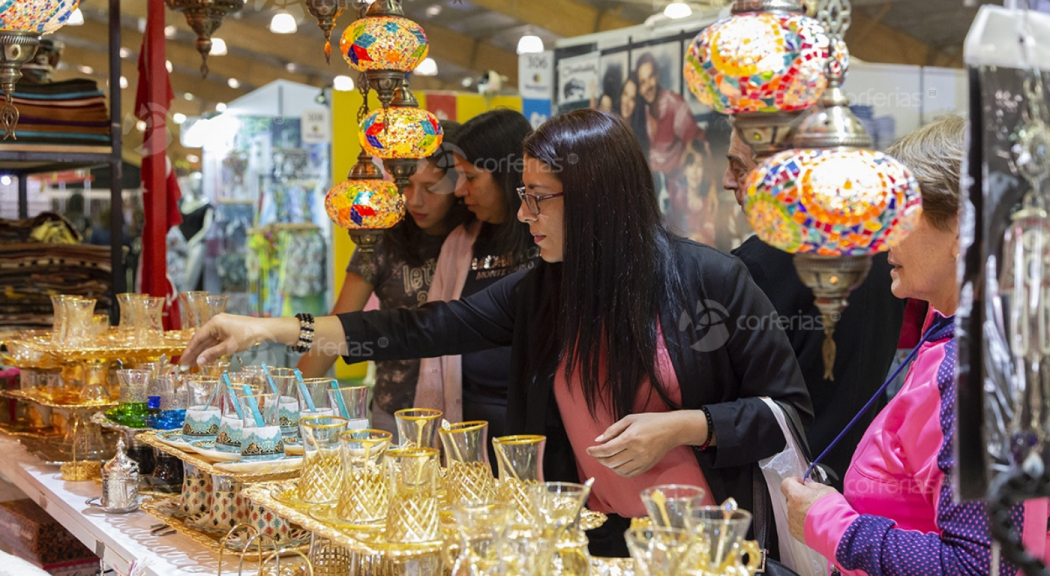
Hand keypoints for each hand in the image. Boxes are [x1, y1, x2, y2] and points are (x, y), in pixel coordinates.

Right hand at [180, 314, 295, 366]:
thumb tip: (198, 362)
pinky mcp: (227, 330)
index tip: (183, 361)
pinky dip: (211, 349)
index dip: (189, 350)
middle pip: (202, 339)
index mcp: (214, 323)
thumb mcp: (228, 347)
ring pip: (208, 341)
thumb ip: (212, 354)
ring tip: (193, 364)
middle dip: (194, 353)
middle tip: (185, 365)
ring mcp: (221, 326)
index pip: (197, 338)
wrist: (263, 329)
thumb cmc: (247, 336)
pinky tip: (206, 358)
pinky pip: (215, 341)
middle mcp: (215, 323)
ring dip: (202, 352)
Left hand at [585, 412, 698, 477]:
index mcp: (630, 438)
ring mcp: (642, 461)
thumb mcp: (630, 419)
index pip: (607, 450)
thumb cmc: (650, 421)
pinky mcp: (646, 467)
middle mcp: (636, 452)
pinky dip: (619, 471)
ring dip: (608, 465)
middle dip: (599, 458)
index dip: (594, 451)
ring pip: (618, 470)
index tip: (588, 449)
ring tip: (606, 458)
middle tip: (595, 453)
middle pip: (610, 462)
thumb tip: (598, 440)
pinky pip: (628, 474)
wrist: (672, 430)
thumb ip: (612, 430)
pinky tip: (616, 464)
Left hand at [781, 477, 838, 542]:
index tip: (802, 484)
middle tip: (813, 501)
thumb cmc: (833, 509)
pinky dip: (803, 524)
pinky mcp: (795, 532)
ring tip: (818, 516)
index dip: (794, 482)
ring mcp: (792, 521)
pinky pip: (796, 524)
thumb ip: (814, 486)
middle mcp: (791, 507)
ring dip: (802, 512)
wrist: (836, 531)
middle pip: (791, 498)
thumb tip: (808, 485)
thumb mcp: (826, 490)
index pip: (787, 483)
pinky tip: (815, 525)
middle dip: (800, 498)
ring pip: (794, 512)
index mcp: (796, 494)